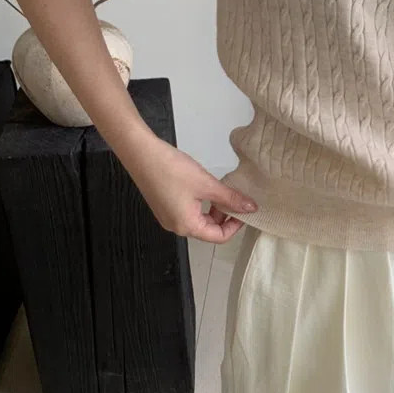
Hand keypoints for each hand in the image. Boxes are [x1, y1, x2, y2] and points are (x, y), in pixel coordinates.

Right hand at [120, 134, 257, 243]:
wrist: (142, 154)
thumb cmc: (173, 170)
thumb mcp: (207, 184)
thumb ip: (230, 198)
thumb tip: (251, 208)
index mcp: (187, 226)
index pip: (218, 237)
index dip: (235, 225)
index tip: (245, 209)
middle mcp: (176, 227)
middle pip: (208, 230)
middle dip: (225, 215)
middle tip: (235, 197)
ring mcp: (168, 217)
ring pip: (199, 220)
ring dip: (214, 208)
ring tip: (222, 190)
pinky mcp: (164, 206)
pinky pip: (189, 211)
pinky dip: (202, 203)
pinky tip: (206, 187)